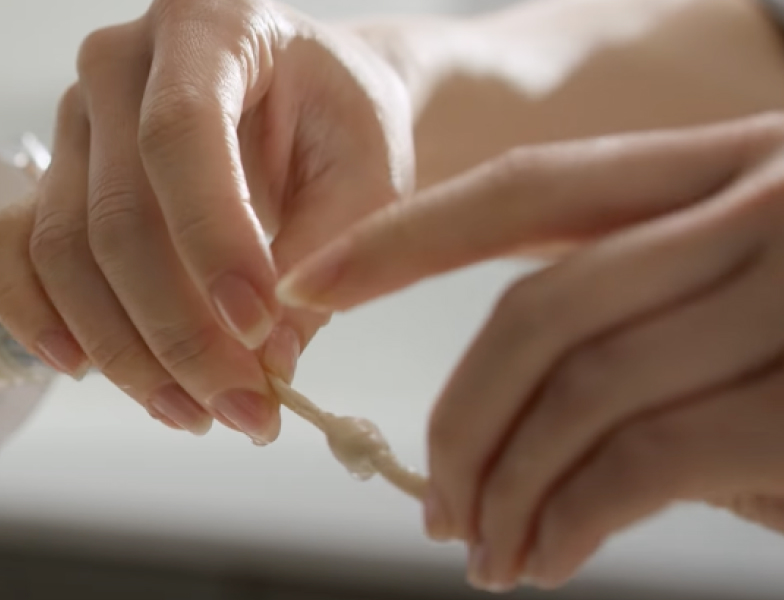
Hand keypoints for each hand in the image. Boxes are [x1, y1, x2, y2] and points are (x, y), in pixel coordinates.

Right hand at [0, 0, 412, 441]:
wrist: (313, 102)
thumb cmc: (345, 126)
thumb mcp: (367, 176)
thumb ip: (328, 255)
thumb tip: (270, 363)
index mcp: (213, 27)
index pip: (183, 134)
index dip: (213, 242)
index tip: (259, 332)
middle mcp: (125, 65)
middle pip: (119, 214)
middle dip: (180, 331)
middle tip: (243, 406)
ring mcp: (82, 120)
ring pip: (69, 250)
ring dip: (128, 349)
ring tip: (196, 411)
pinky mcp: (65, 174)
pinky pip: (22, 251)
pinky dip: (46, 317)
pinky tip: (92, 369)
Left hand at [275, 112, 783, 588]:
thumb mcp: (753, 302)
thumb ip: (645, 328)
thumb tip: (513, 423)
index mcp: (724, 166)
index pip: (527, 189)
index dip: (407, 238)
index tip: (317, 284)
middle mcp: (764, 207)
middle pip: (537, 309)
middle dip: (458, 418)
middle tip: (431, 498)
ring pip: (575, 391)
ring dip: (501, 482)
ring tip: (478, 545)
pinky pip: (634, 465)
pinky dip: (563, 520)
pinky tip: (539, 558)